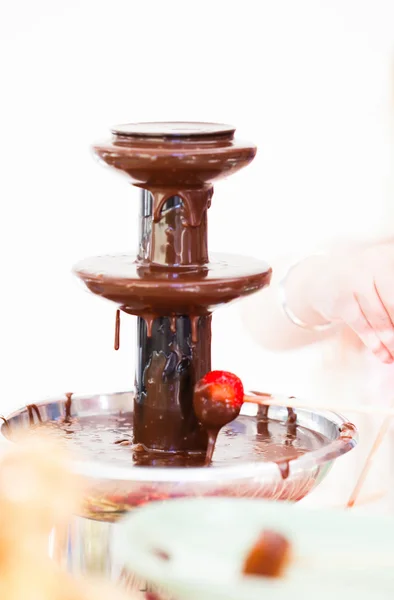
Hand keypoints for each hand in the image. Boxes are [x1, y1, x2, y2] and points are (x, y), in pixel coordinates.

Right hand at [309, 244, 393, 362]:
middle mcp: (372, 262)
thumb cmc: (363, 283)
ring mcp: (354, 280)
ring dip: (390, 341)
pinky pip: (362, 326)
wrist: (322, 280)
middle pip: (393, 302)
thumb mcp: (383, 281)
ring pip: (379, 317)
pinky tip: (383, 355)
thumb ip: (392, 300)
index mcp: (388, 256)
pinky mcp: (340, 299)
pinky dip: (374, 343)